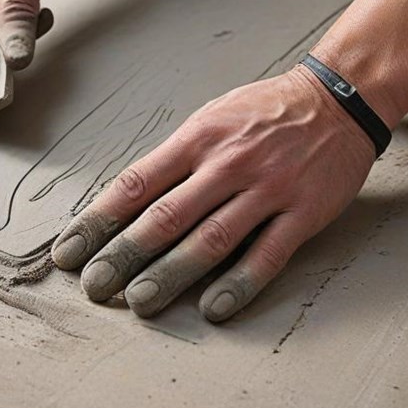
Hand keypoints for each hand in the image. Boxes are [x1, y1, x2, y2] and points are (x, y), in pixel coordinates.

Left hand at [50, 65, 376, 321]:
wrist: (339, 98)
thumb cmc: (264, 111)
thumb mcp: (210, 118)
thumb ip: (173, 158)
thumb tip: (128, 201)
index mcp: (196, 138)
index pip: (134, 185)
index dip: (97, 221)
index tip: (69, 251)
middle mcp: (226, 163)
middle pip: (164, 217)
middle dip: (123, 255)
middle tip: (95, 287)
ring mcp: (266, 189)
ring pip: (210, 240)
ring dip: (170, 275)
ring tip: (140, 302)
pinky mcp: (302, 213)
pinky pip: (266, 255)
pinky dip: (237, 284)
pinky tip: (212, 308)